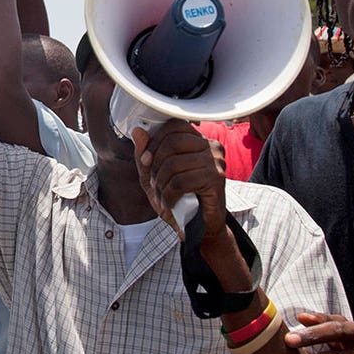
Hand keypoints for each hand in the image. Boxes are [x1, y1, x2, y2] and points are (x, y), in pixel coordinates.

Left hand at [132, 120, 227, 238]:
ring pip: (173, 164)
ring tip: (162, 197)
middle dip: (155, 166)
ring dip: (161, 185)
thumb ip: (146, 155)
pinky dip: (168, 196)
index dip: (155, 141)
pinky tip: (170, 204)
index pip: (174, 126)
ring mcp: (215, 162)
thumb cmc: (181, 201)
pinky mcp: (215, 179)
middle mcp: (210, 147)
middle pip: (171, 142)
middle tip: (155, 184)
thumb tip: (138, 132)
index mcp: (198, 142)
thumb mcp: (155, 177)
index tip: (146, 160)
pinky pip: (180, 182)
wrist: (201, 228)